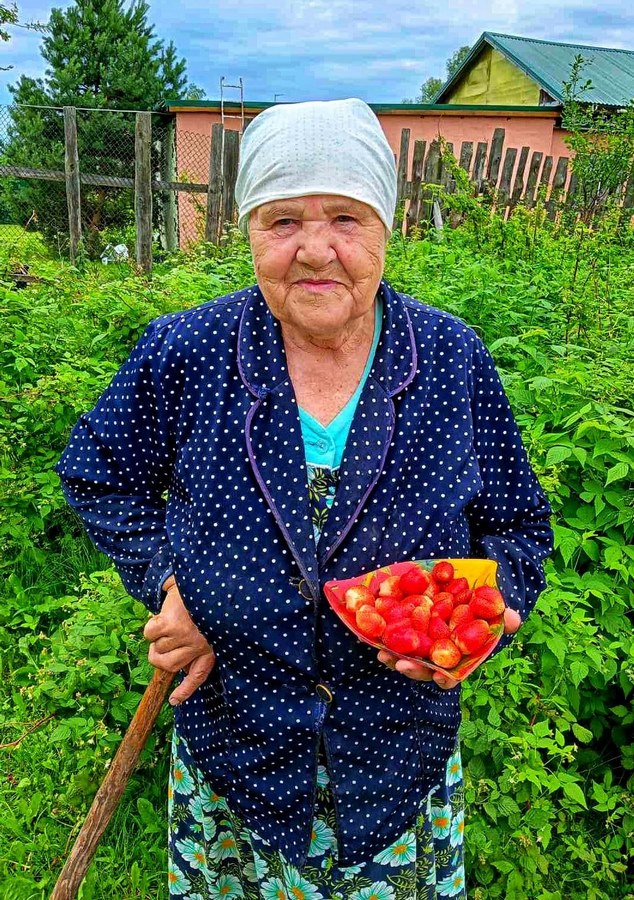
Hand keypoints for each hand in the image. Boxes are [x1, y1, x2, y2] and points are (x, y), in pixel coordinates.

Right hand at [143, 577, 215, 705]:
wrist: (204, 577)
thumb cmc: (204, 600)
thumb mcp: (210, 623)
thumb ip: (198, 644)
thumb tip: (183, 665)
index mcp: (211, 647)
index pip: (198, 676)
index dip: (185, 690)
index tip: (174, 701)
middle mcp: (198, 645)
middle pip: (169, 665)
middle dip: (159, 657)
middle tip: (160, 644)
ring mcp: (184, 636)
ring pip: (158, 648)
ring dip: (159, 635)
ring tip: (172, 618)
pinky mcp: (171, 625)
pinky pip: (150, 634)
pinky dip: (151, 625)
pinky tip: (163, 613)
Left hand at [377, 607, 522, 688]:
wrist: (456, 588)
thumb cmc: (475, 607)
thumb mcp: (489, 609)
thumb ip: (501, 616)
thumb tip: (514, 618)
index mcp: (456, 658)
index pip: (451, 676)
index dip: (445, 679)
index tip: (440, 679)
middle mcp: (435, 657)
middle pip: (423, 670)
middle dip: (413, 670)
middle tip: (403, 665)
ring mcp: (417, 647)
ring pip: (404, 658)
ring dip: (393, 657)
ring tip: (383, 652)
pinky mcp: (402, 633)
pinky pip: (390, 640)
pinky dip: (380, 638)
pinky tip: (371, 634)